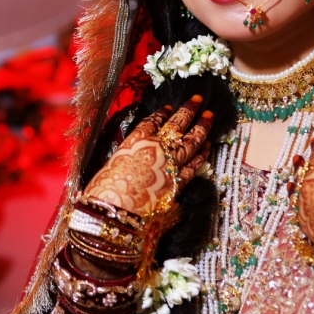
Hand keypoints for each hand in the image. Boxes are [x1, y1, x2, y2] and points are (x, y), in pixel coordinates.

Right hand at [83, 95, 211, 217]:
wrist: (115, 214)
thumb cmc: (104, 190)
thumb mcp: (111, 162)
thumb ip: (127, 155)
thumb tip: (133, 156)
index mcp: (136, 139)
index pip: (152, 121)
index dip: (162, 113)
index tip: (168, 108)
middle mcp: (157, 148)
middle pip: (177, 125)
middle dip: (189, 110)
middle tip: (199, 99)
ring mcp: (170, 165)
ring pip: (191, 142)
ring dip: (202, 128)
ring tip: (209, 116)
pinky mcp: (178, 183)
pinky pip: (194, 166)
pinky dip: (201, 155)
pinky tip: (207, 147)